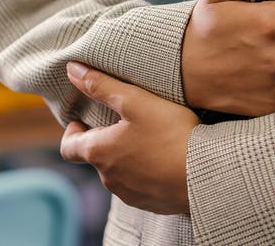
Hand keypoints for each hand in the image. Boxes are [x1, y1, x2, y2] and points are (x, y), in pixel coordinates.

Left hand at [60, 61, 198, 214]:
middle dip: (106, 140)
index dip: (72, 132)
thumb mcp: (135, 101)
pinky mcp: (150, 204)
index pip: (68, 147)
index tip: (83, 121)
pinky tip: (166, 159)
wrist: (206, 174)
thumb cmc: (170, 134)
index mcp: (99, 152)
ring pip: (119, 173)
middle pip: (97, 158)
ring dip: (127, 157)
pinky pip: (141, 186)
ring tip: (150, 139)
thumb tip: (72, 70)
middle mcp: (108, 179)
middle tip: (126, 123)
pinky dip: (146, 173)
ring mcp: (129, 194)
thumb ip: (102, 85)